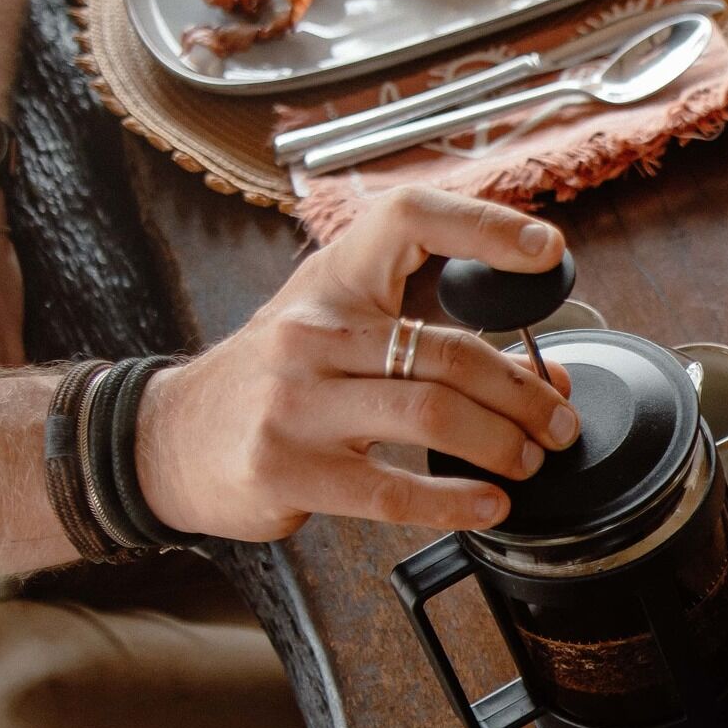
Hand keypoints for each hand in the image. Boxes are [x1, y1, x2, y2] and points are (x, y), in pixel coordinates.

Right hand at [140, 188, 580, 539]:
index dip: (486, 227)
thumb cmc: (271, 383)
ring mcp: (295, 402)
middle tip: (560, 422)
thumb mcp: (339, 338)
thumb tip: (544, 378)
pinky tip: (488, 505)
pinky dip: (455, 501)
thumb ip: (430, 348)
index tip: (548, 254)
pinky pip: (392, 489)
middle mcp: (312, 332)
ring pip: (431, 412)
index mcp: (332, 282)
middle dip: (523, 392)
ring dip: (502, 442)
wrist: (167, 439)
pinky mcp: (287, 468)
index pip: (409, 221)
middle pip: (448, 349)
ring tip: (530, 460)